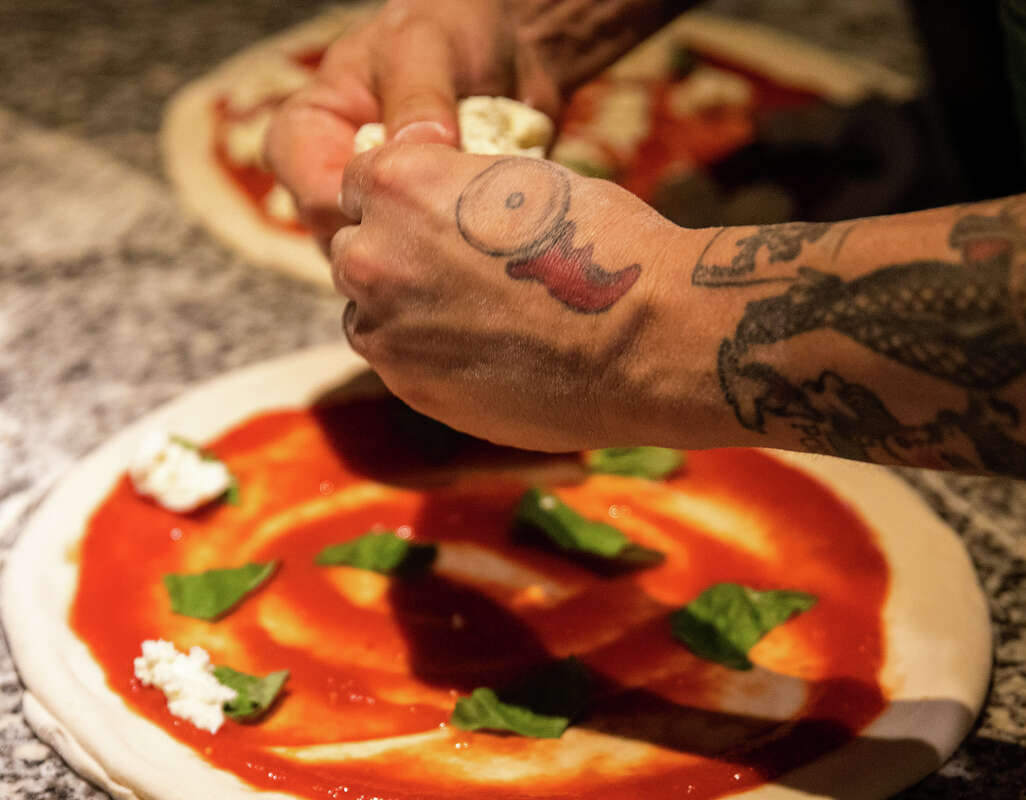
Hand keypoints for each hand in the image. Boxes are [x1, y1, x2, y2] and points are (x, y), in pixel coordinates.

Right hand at [265, 0, 561, 250]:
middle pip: (352, 249)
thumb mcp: (426, 44)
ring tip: (488, 223)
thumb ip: (417, 94)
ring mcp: (376, 217)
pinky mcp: (420, 236)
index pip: (318, 202)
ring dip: (442, 256)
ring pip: (393, 271)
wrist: (506, 48)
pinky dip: (464, 258)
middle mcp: (331, 185)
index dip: (373, 213)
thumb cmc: (447, 30)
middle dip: (410, 243)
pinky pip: (433, 270)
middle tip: (470, 223)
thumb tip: (417, 146)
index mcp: (304, 137)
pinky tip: (497, 234)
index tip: (431, 202)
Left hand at [333, 145, 691, 450]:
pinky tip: (487, 354)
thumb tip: (442, 213)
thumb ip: (460, 192)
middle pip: (355, 250)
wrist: (649, 337)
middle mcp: (376, 256)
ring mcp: (389, 331)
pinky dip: (429, 359)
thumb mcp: (525, 180)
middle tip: (455, 273)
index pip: (361, 183)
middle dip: (393, 257)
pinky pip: (400, 366)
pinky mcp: (412, 390)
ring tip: (474, 320)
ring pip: (368, 315)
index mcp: (399, 184)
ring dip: (404, 313)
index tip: (434, 217)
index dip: (400, 200)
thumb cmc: (607, 245)